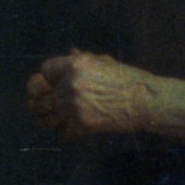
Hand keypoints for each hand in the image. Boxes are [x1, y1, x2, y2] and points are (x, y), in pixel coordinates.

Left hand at [26, 50, 155, 137]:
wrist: (147, 102)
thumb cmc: (129, 79)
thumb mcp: (106, 63)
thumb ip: (83, 59)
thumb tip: (70, 53)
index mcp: (76, 65)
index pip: (45, 69)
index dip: (50, 75)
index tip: (56, 80)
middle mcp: (70, 85)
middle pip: (37, 91)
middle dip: (41, 94)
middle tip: (46, 98)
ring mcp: (72, 106)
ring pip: (43, 114)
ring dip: (47, 115)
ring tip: (55, 115)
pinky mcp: (78, 125)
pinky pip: (61, 131)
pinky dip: (68, 131)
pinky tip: (76, 127)